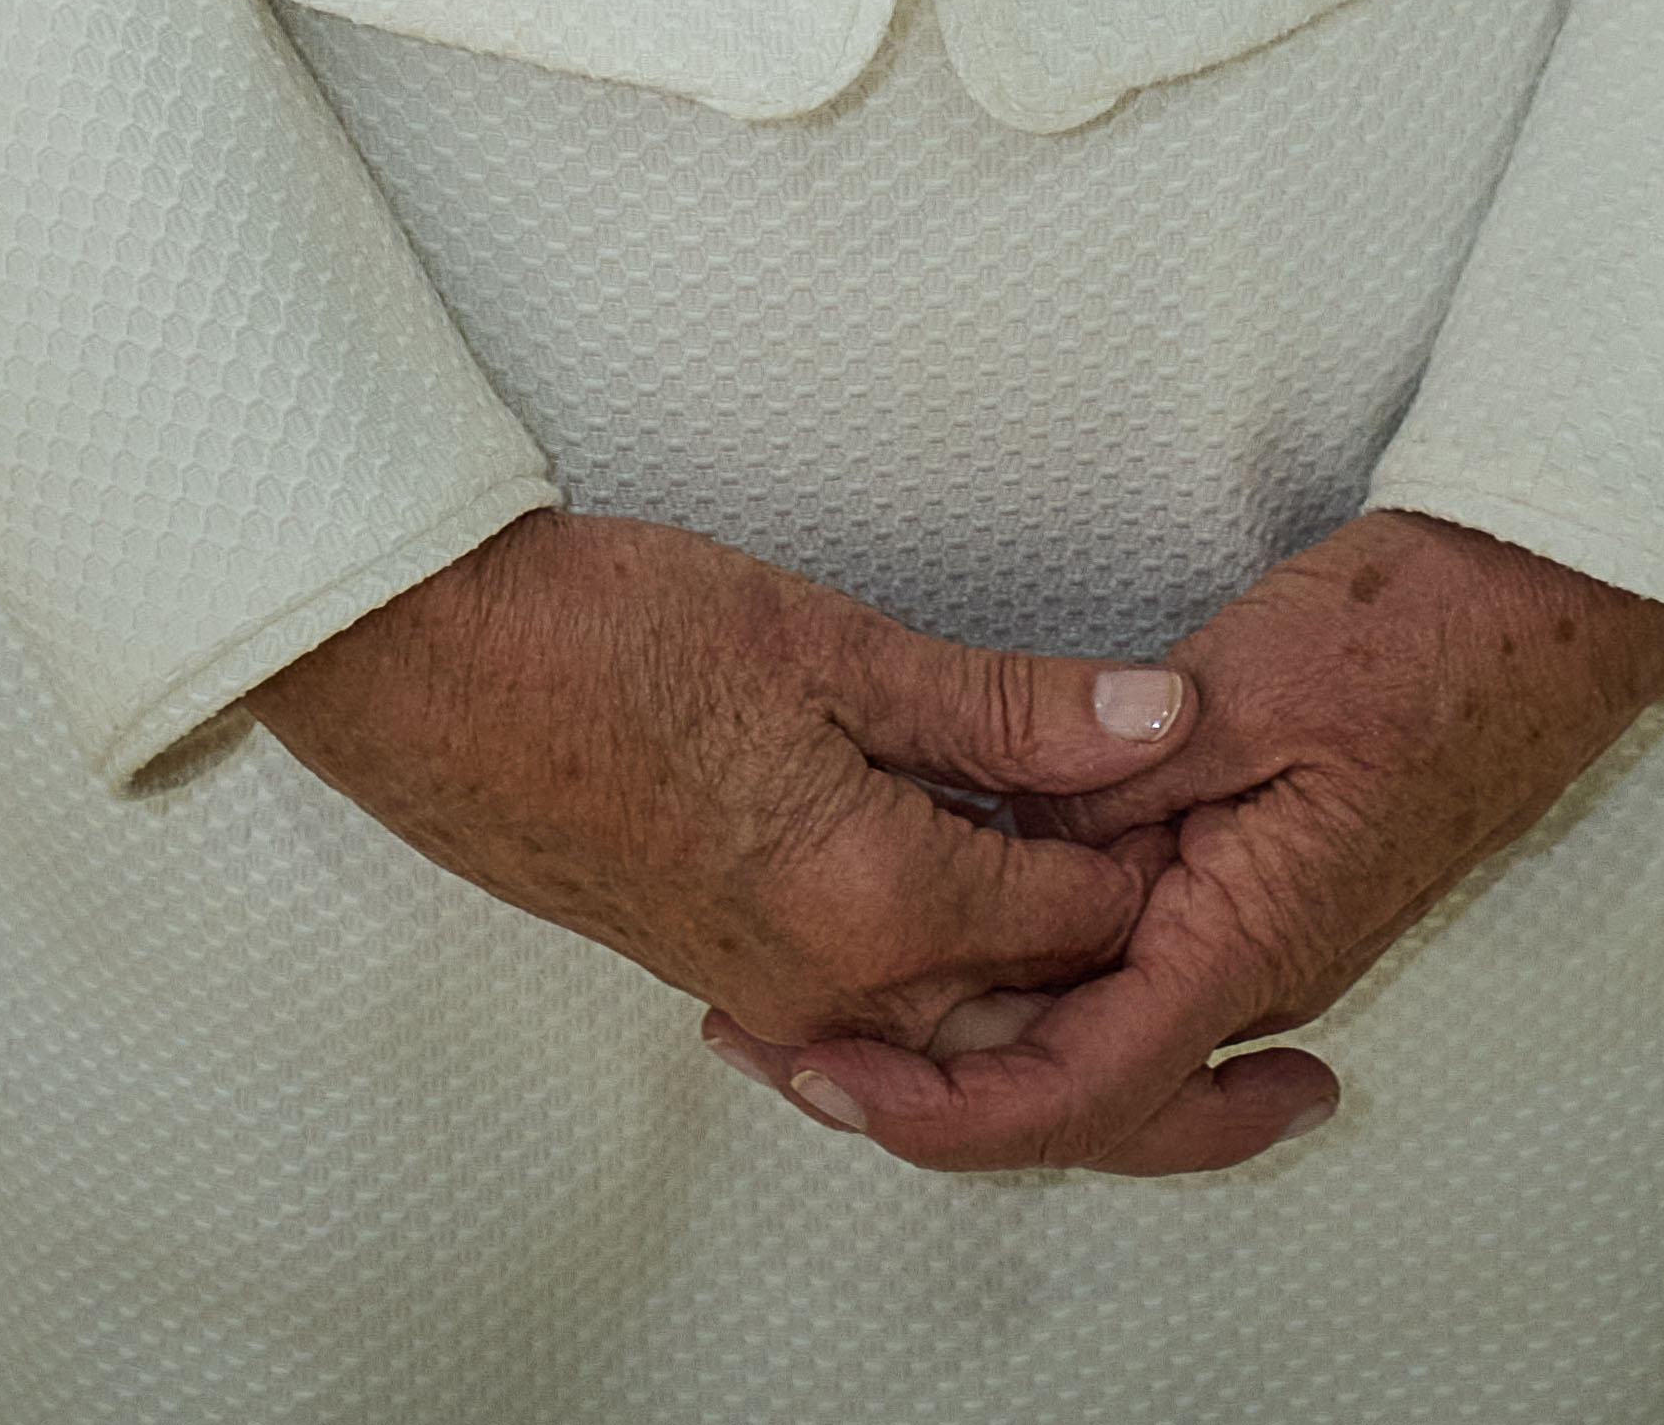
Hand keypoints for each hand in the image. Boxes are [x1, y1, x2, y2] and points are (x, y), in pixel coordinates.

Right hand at [257, 508, 1200, 1060]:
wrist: (427, 672)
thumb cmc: (603, 633)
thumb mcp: (827, 637)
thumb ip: (1003, 703)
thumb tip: (1156, 723)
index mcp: (874, 902)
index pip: (1086, 913)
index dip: (1173, 851)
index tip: (1236, 793)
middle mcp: (834, 988)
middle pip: (1041, 1014)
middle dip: (1142, 966)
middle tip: (1225, 901)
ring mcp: (776, 999)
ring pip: (967, 1029)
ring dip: (1056, 985)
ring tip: (1134, 914)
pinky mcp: (732, 980)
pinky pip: (890, 1019)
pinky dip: (965, 982)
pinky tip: (992, 913)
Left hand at [700, 508, 1663, 1176]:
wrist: (1552, 608)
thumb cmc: (1427, 637)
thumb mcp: (1253, 684)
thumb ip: (1120, 770)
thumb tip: (1010, 844)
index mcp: (1252, 939)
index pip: (1082, 1087)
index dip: (948, 1108)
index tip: (835, 1079)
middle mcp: (1258, 968)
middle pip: (1085, 1094)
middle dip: (943, 1095)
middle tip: (809, 1057)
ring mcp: (1269, 936)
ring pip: (1114, 1040)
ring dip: (994, 1041)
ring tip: (866, 1016)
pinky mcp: (1271, 888)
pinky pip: (1146, 975)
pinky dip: (1060, 981)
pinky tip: (1002, 945)